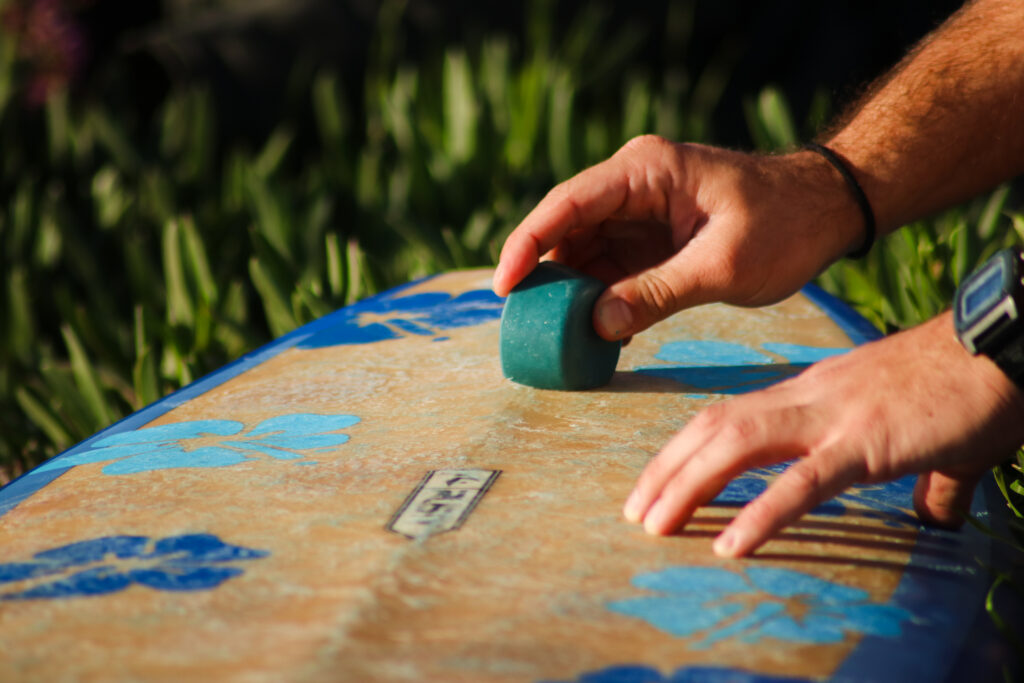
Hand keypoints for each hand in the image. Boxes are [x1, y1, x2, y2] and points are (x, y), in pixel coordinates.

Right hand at [493, 135, 864, 339]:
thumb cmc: (785, 225)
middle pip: (566, 228)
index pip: (567, 203)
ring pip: (582, 250)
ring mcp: (638, 211)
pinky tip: (591, 330)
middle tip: (526, 325)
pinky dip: (597, 296)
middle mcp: (633, 185)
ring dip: (569, 290)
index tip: (504, 288)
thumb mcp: (721, 266)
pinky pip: (608, 266)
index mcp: (646, 171)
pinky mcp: (649, 237)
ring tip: (556, 335)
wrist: (826, 211)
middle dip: (544, 275)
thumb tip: (596, 327)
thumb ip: (656, 294)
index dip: (527, 244)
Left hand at [622, 312, 1023, 556]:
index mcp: (809, 393)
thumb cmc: (965, 389)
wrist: (1002, 346)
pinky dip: (760, 512)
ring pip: (739, 445)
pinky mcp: (867, 444)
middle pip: (714, 426)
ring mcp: (833, 418)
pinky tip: (730, 545)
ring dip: (690, 485)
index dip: (682, 448)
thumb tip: (936, 515)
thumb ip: (920, 474)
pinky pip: (803, 482)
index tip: (653, 483)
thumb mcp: (922, 433)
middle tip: (634, 512)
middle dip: (667, 468)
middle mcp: (807, 398)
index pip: (726, 415)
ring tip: (655, 526)